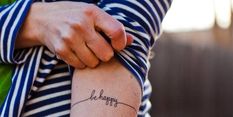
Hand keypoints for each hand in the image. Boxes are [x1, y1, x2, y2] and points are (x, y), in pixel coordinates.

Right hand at [17, 2, 132, 67]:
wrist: (42, 19)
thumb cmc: (72, 16)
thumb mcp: (92, 13)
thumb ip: (111, 26)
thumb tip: (131, 40)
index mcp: (92, 13)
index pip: (117, 32)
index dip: (121, 43)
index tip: (118, 46)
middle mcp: (81, 25)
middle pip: (106, 54)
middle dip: (105, 54)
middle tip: (99, 49)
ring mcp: (69, 38)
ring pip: (93, 63)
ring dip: (93, 60)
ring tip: (86, 50)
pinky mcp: (61, 50)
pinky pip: (80, 66)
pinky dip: (81, 63)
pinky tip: (77, 53)